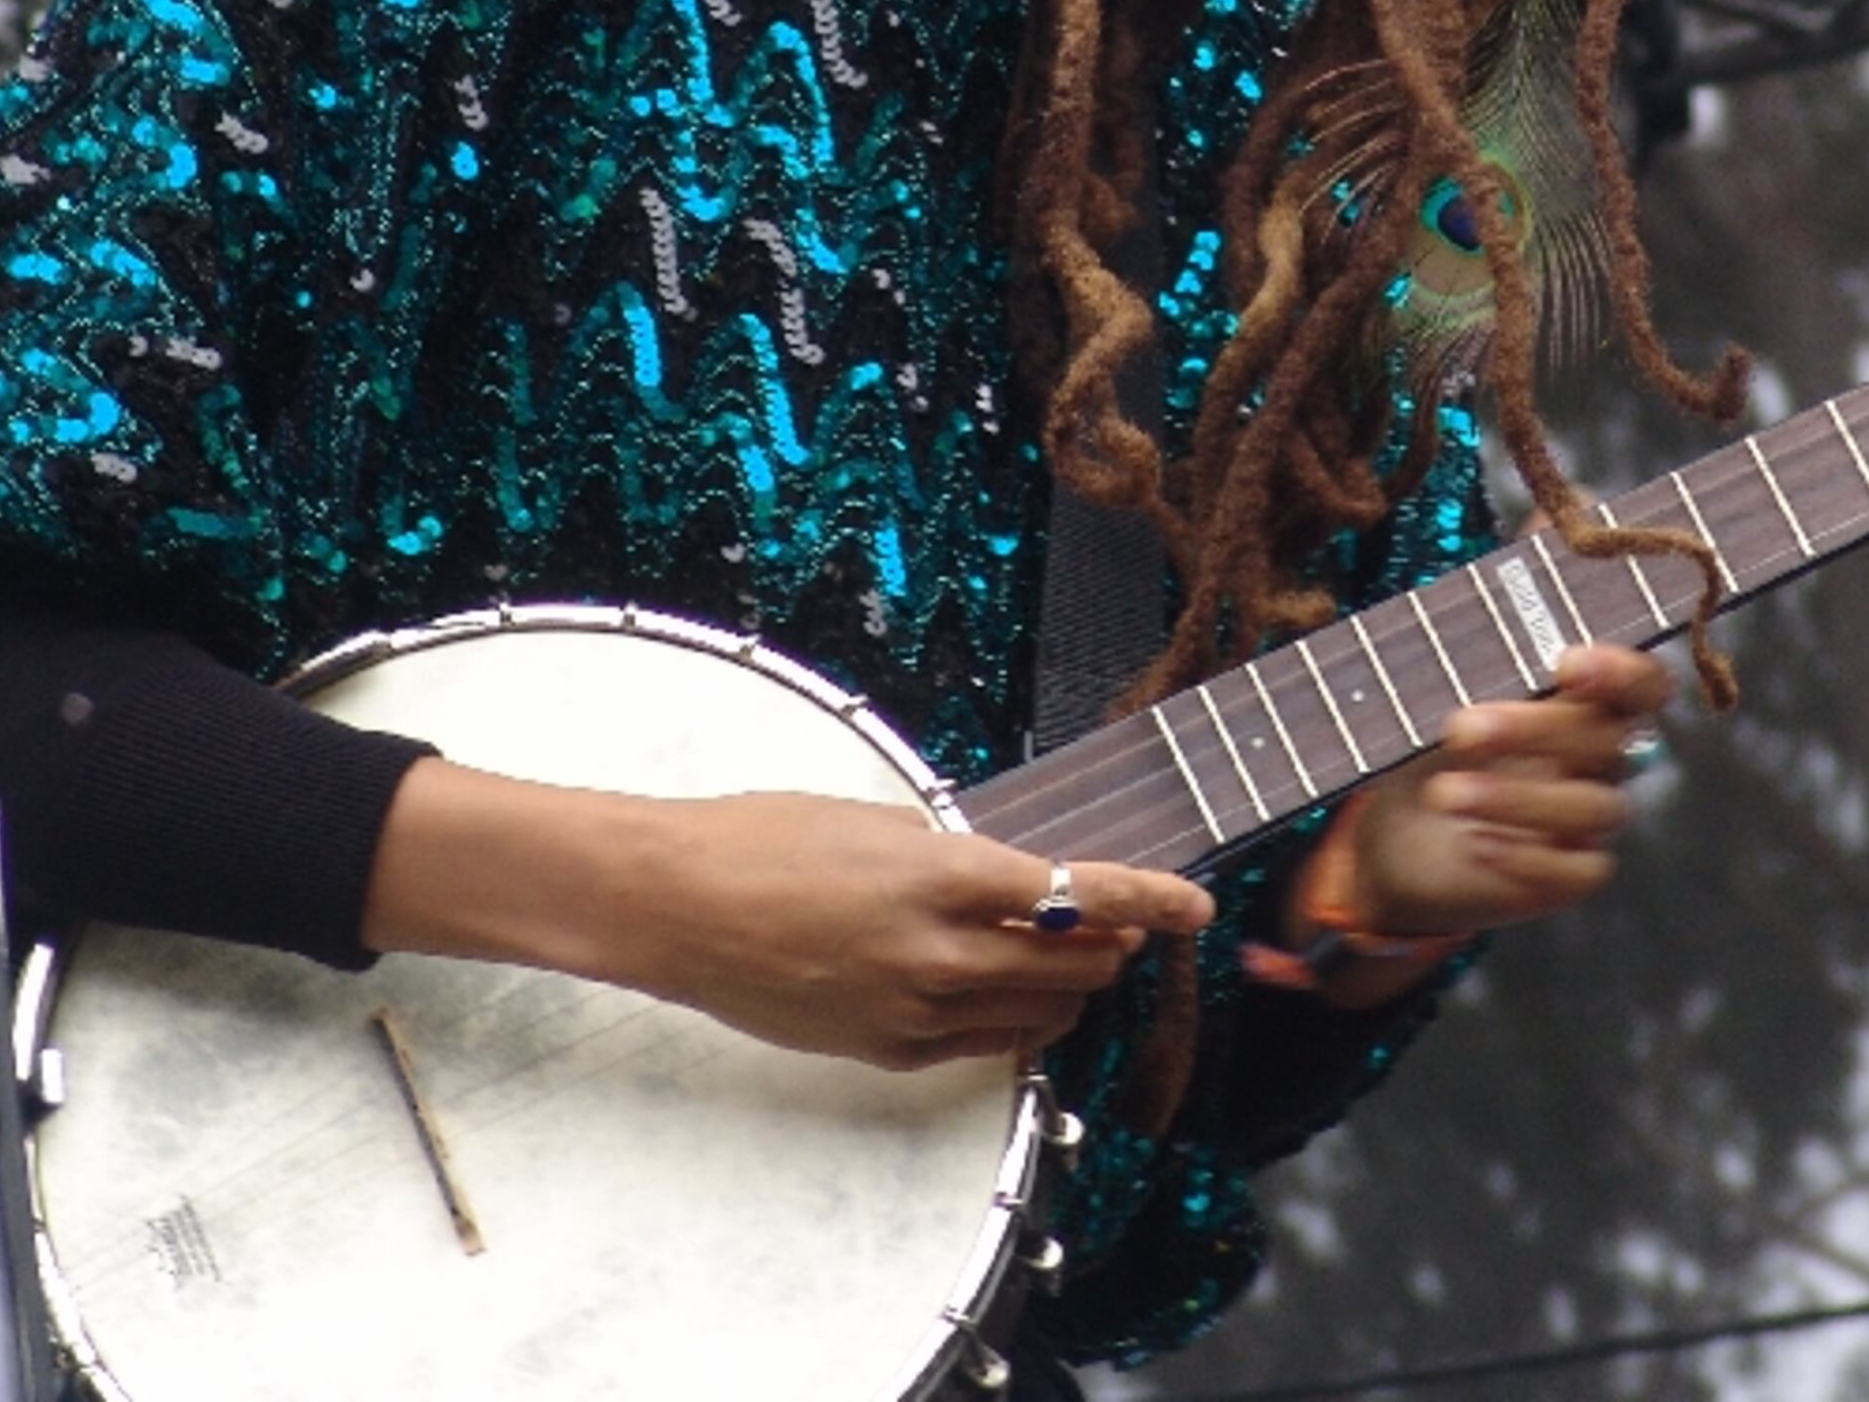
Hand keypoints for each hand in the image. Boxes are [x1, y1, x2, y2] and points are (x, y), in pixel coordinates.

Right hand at [362, 760, 1213, 1071]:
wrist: (674, 905)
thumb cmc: (762, 840)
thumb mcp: (876, 819)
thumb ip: (951, 854)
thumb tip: (1004, 880)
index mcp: (943, 875)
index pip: (1079, 891)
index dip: (1149, 900)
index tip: (1194, 906)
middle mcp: (937, 952)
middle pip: (1070, 963)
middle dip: (1111, 946)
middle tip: (1123, 927)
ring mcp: (909, 1010)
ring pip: (1032, 1013)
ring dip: (1065, 986)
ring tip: (1069, 959)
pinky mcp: (882, 1048)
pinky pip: (975, 1044)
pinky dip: (1006, 1020)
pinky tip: (1004, 997)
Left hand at [1321, 640, 1668, 946]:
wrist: (1394, 838)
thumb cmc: (1426, 754)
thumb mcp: (1437, 710)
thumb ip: (1468, 681)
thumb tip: (1465, 656)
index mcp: (1581, 704)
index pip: (1641, 685)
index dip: (1623, 673)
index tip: (1566, 665)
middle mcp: (1597, 761)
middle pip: (1608, 741)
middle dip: (1537, 729)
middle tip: (1461, 729)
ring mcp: (1588, 821)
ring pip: (1594, 807)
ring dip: (1519, 798)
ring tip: (1445, 793)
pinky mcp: (1570, 876)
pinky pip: (1579, 871)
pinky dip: (1528, 858)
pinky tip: (1476, 844)